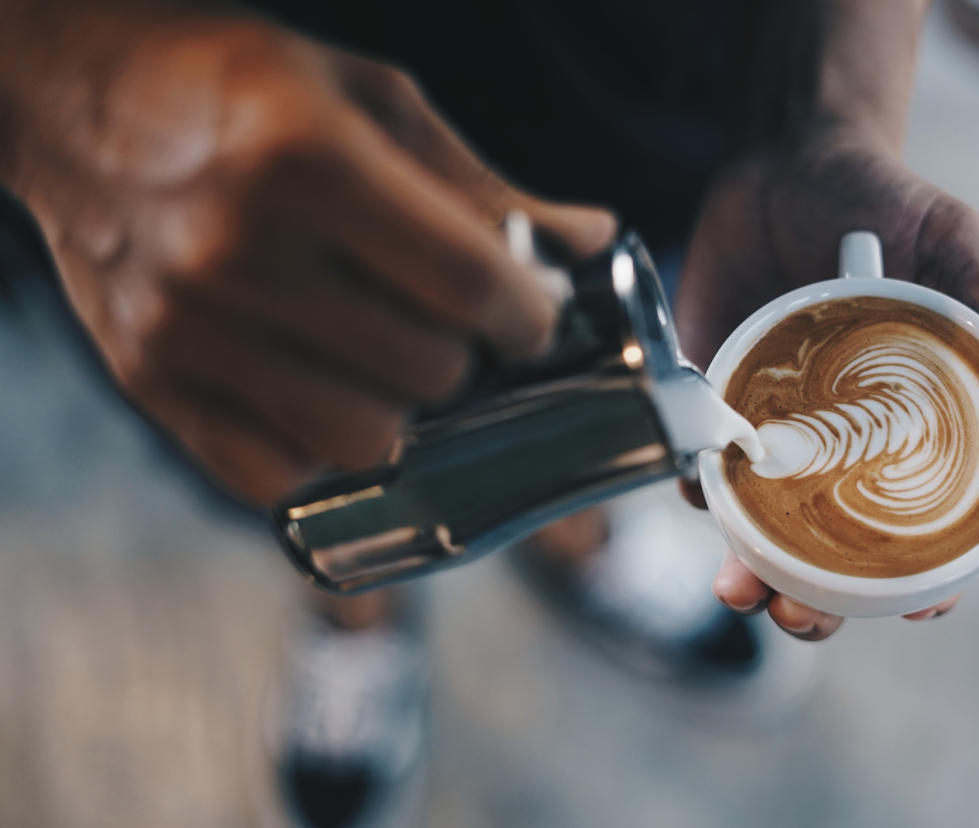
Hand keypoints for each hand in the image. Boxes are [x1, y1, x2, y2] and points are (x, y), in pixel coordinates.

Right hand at [7, 12, 613, 503]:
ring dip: (404, 410)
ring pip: (364, 441)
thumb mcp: (368, 99)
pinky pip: (274, 477)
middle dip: (468, 356)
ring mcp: (189, 330)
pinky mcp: (152, 382)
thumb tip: (592, 243)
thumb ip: (482, 184)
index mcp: (308, 161)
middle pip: (429, 369)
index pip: (470, 281)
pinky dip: (320, 454)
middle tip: (450, 325)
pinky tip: (325, 395)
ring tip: (387, 360)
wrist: (71, 98)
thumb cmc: (233, 84)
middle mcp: (240, 253)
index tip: (532, 316)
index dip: (529, 314)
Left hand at [676, 126, 978, 639]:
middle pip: (835, 549)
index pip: (927, 522)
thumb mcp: (950, 240)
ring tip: (740, 589)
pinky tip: (696, 496)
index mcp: (913, 422)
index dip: (927, 580)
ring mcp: (777, 426)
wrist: (786, 160)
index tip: (918, 611)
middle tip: (800, 614)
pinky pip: (703, 465)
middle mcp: (843, 439)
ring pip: (764, 526)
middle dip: (819, 601)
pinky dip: (697, 490)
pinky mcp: (717, 400)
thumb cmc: (884, 201)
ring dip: (751, 570)